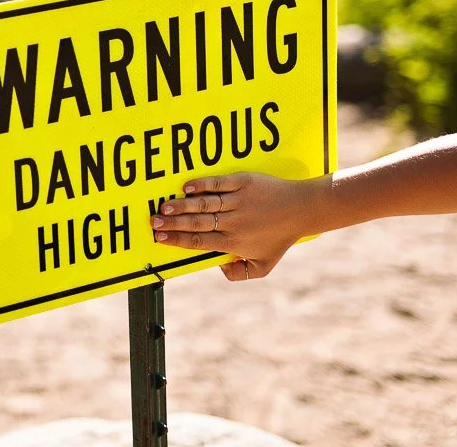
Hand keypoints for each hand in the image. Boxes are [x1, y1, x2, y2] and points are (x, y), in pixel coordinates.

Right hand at [149, 171, 319, 280]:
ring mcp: (239, 202)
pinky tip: (187, 187)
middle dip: (173, 224)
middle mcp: (234, 223)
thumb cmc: (281, 237)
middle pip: (197, 224)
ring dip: (182, 206)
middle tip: (153, 222)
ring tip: (164, 207)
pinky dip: (203, 185)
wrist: (303, 209)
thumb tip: (220, 269)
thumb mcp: (265, 265)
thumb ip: (241, 274)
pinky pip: (220, 184)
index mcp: (234, 243)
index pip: (199, 242)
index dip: (177, 240)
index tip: (159, 238)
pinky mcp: (244, 183)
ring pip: (205, 205)